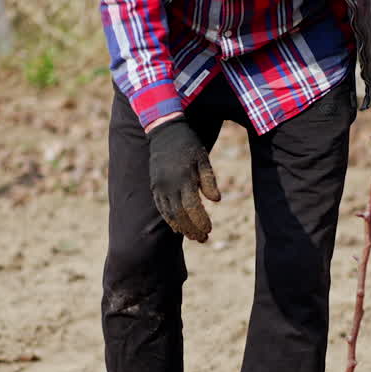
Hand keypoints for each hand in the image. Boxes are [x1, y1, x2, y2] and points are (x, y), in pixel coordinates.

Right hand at [146, 118, 219, 241]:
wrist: (165, 132)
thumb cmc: (189, 145)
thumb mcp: (203, 159)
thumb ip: (209, 180)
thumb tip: (216, 200)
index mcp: (183, 178)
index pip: (192, 207)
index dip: (200, 221)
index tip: (209, 230)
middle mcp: (169, 185)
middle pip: (180, 215)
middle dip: (192, 229)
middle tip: (203, 239)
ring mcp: (159, 187)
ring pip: (169, 214)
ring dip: (181, 228)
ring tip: (193, 236)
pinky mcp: (154, 187)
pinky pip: (161, 208)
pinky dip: (170, 220)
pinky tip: (178, 227)